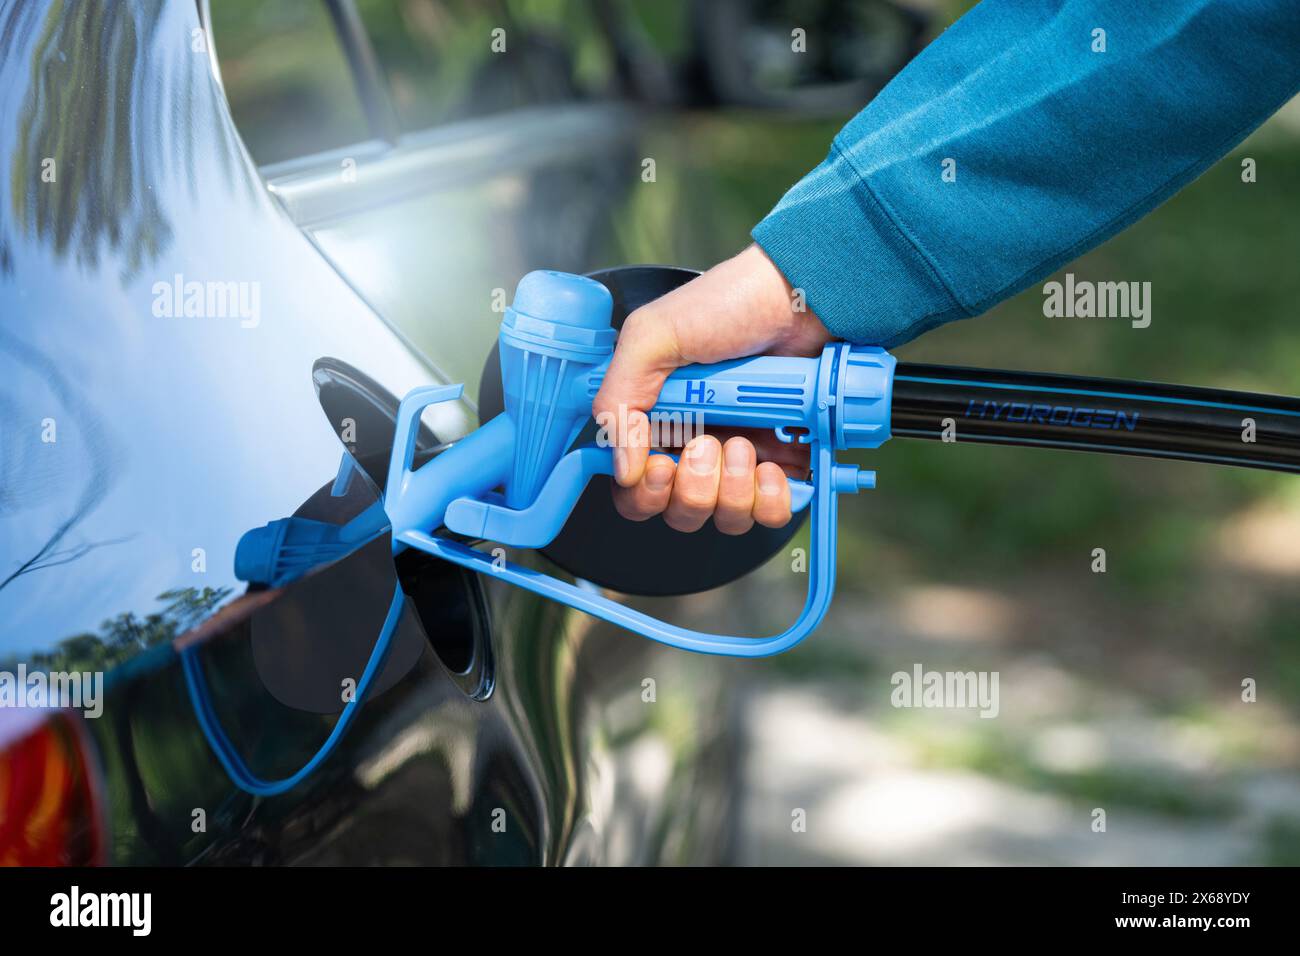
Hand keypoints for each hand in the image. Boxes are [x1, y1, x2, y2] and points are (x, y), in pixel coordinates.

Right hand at [592, 244, 832, 534]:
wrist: (804, 296)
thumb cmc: (730, 303)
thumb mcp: (652, 337)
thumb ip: (618, 399)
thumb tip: (621, 467)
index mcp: (655, 420)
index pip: (633, 489)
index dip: (643, 493)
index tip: (660, 466)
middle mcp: (694, 445)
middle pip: (679, 512)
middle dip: (693, 489)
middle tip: (708, 444)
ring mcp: (740, 457)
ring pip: (725, 517)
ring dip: (733, 491)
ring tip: (746, 445)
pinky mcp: (783, 461)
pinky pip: (771, 511)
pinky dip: (772, 498)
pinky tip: (774, 464)